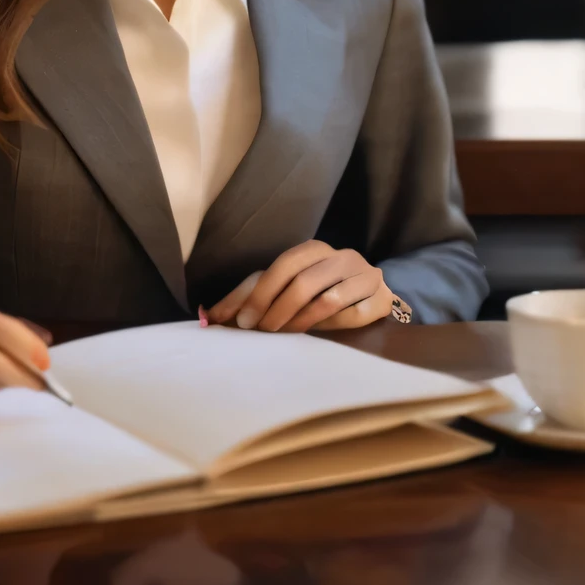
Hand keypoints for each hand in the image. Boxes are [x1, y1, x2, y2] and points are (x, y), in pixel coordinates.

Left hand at [206, 241, 393, 332]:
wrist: (370, 294)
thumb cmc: (317, 291)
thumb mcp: (282, 287)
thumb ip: (246, 298)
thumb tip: (205, 317)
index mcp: (314, 249)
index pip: (283, 265)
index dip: (261, 293)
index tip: (244, 322)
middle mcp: (341, 256)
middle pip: (304, 282)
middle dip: (278, 310)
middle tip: (263, 332)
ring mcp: (364, 276)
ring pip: (328, 299)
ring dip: (302, 321)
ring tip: (287, 334)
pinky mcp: (379, 299)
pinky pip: (353, 315)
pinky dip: (333, 327)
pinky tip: (321, 334)